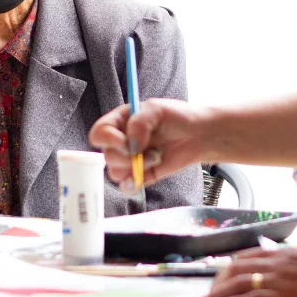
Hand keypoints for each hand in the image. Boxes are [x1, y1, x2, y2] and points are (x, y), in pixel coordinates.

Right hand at [89, 98, 211, 189]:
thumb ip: (139, 123)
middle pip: (108, 156)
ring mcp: (129, 160)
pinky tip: (146, 175)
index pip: (99, 133)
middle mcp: (120, 142)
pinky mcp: (140, 175)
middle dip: (128, 156)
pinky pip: (126, 186)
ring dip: (137, 168)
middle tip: (150, 149)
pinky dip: (134, 184)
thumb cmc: (177, 117)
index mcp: (119, 122)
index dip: (107, 139)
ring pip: (116, 173)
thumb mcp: (157, 110)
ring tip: (156, 157)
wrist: (197, 134)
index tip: (124, 141)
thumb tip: (130, 145)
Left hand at [191, 248, 296, 296]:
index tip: (221, 280)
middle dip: (216, 282)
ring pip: (237, 282)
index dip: (231, 268)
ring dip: (214, 295)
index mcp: (288, 253)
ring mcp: (281, 277)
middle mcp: (280, 262)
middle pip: (237, 267)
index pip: (250, 256)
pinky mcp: (286, 294)